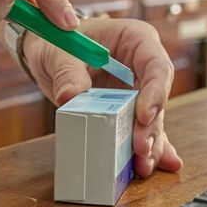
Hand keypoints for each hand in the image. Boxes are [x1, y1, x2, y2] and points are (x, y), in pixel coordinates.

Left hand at [21, 17, 182, 177]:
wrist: (49, 52)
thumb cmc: (59, 41)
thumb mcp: (59, 52)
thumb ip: (67, 71)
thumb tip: (70, 95)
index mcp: (136, 40)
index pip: (156, 65)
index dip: (156, 91)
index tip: (144, 116)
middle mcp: (143, 66)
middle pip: (156, 98)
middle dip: (150, 127)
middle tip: (140, 149)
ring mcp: (137, 90)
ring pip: (150, 120)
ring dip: (148, 144)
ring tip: (143, 166)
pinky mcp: (127, 111)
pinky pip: (137, 131)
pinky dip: (142, 149)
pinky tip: (151, 166)